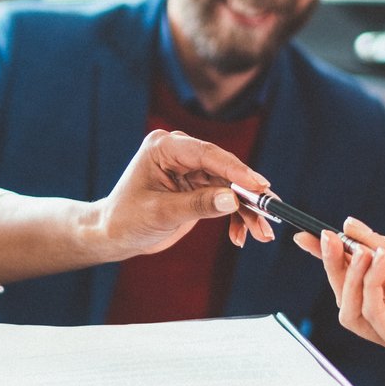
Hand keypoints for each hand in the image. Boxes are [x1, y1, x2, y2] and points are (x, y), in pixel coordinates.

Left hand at [96, 129, 274, 257]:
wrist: (114, 235)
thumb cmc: (127, 219)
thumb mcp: (161, 213)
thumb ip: (197, 205)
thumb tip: (233, 199)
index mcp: (165, 147)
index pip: (207, 154)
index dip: (236, 170)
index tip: (260, 186)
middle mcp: (181, 153)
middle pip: (225, 170)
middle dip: (248, 195)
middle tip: (270, 213)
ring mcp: (191, 169)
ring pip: (230, 186)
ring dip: (247, 211)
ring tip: (262, 235)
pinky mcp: (198, 187)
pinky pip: (225, 198)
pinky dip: (235, 217)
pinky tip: (241, 237)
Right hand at [297, 220, 384, 368]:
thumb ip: (384, 247)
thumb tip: (350, 227)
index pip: (355, 275)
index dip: (330, 258)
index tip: (309, 236)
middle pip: (345, 294)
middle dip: (332, 266)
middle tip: (327, 239)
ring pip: (349, 310)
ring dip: (350, 277)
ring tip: (363, 252)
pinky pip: (370, 318)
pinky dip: (369, 288)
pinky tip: (380, 265)